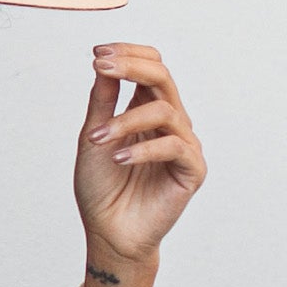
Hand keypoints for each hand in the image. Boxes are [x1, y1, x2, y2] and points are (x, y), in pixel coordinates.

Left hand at [75, 38, 206, 278]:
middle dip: (131, 67)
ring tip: (98, 139)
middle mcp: (169, 122)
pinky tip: (118, 159)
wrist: (108, 233)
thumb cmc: (101, 187)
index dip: (128, 54)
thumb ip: (102, 101)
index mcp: (146, 110)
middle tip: (101, 66)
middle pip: (162, 77)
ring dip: (125, 120)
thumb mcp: (94, 136)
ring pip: (164, 111)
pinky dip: (143, 149)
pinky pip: (174, 147)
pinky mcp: (192, 170)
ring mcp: (183, 144)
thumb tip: (103, 62)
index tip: (97, 53)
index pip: (151, 67)